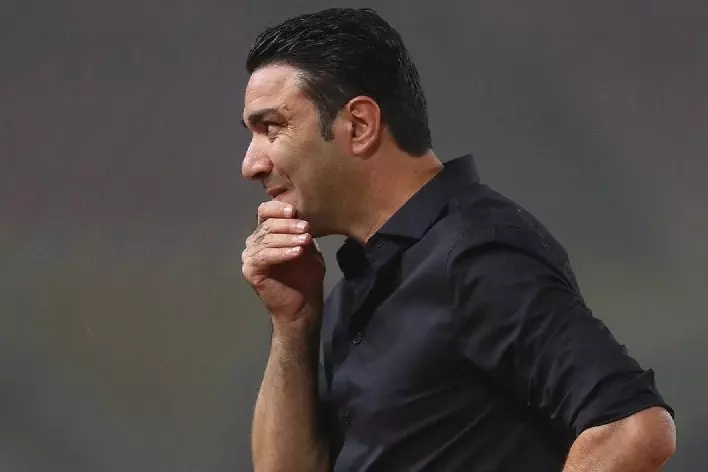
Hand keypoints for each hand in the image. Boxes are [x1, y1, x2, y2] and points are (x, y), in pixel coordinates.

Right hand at [242, 201, 325, 324]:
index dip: (277, 208)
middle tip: (306, 228)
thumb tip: (300, 216)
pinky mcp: (250, 270)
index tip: (294, 210)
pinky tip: (297, 253)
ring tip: (305, 240)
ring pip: (267, 240)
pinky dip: (282, 253)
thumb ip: (301, 231)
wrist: (303, 305)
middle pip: (267, 225)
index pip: (265, 212)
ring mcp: (250, 256)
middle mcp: (254, 242)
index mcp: (267, 233)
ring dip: (288, 238)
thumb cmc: (306, 275)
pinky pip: (264, 257)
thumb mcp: (307, 247)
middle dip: (288, 225)